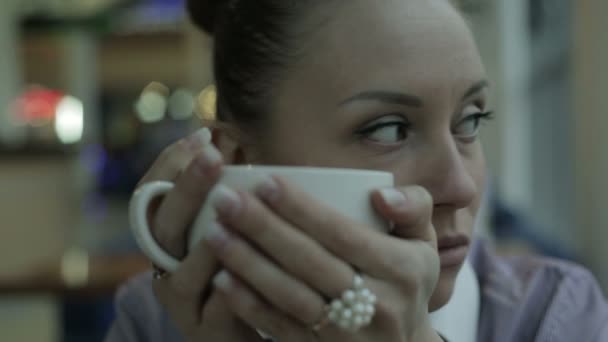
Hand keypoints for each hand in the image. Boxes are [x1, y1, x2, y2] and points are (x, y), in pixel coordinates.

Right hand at [138, 128, 262, 341]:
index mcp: (165, 237)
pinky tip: (244, 267)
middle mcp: (163, 266)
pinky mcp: (205, 330)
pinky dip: (229, 288)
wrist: (230, 330)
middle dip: (187, 186)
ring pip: (184, 271)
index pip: (152, 194)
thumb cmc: (231, 268)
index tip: (202, 134)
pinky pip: (215, 308)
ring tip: (227, 210)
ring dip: (206, 240)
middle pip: (164, 225)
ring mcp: (181, 301)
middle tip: (212, 154)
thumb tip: (237, 141)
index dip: (171, 163)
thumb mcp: (222, 229)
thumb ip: (226, 194)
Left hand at [204, 175, 442, 341]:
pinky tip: (221, 278)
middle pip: (310, 261)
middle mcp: (377, 304)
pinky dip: (249, 305)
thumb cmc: (407, 282)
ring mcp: (348, 334)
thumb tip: (381, 195)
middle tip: (225, 200)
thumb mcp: (424, 243)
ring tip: (214, 232)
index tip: (264, 180)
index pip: (342, 233)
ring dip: (248, 264)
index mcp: (401, 269)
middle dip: (263, 228)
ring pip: (291, 296)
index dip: (301, 208)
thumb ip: (413, 208)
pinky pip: (281, 329)